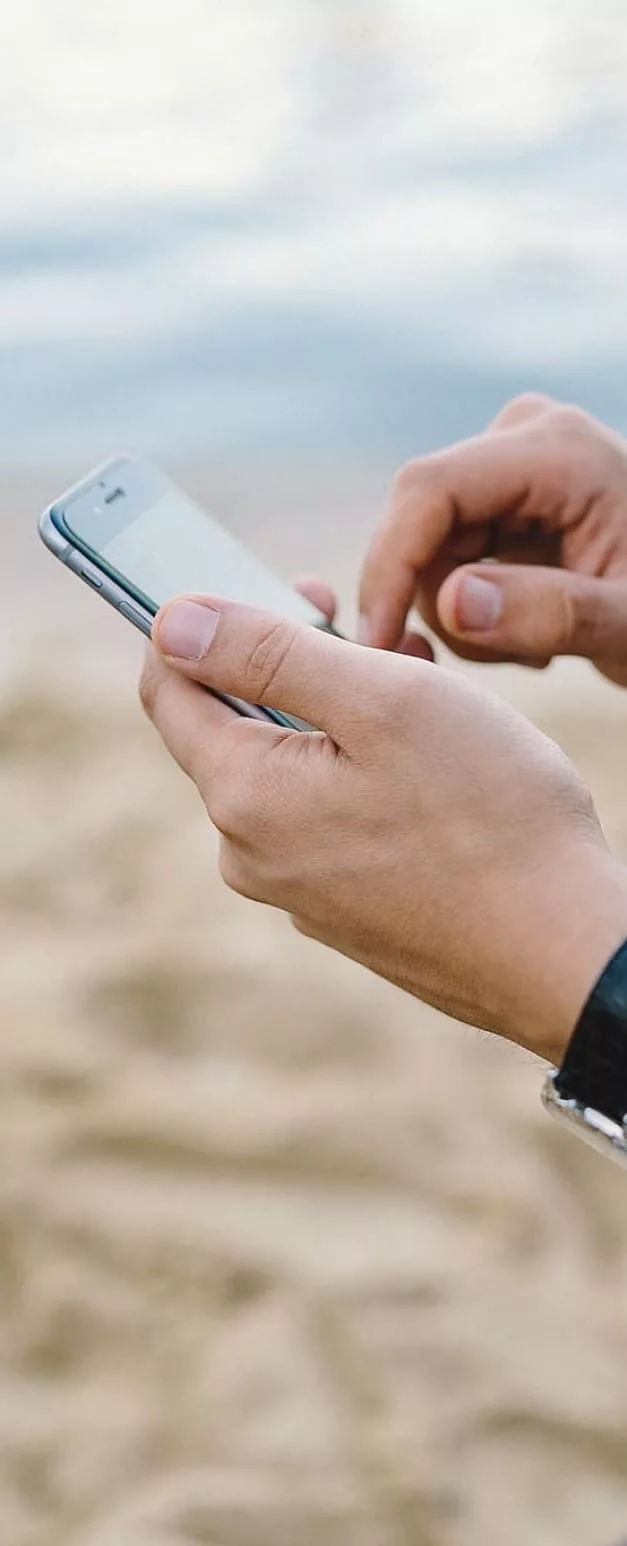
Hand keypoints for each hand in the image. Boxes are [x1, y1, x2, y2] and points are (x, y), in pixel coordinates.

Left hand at [139, 593, 626, 1063]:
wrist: (563, 952)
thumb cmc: (489, 816)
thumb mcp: (381, 699)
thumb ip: (266, 653)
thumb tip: (174, 621)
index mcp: (243, 795)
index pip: (168, 689)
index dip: (209, 622)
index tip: (291, 589)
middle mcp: (251, 855)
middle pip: (235, 727)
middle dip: (295, 666)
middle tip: (381, 636)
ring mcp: (299, 891)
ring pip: (292, 770)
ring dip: (341, 715)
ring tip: (423, 692)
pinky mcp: (346, 912)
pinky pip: (329, 818)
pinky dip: (363, 771)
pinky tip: (433, 762)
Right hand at [359, 395, 626, 685]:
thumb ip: (553, 614)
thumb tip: (454, 603)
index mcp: (559, 451)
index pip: (430, 491)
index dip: (388, 566)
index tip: (376, 645)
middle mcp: (524, 439)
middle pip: (419, 524)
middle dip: (440, 603)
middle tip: (507, 663)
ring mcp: (509, 465)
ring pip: (426, 550)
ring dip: (460, 616)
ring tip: (533, 648)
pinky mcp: (499, 498)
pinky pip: (444, 558)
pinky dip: (471, 609)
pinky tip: (527, 629)